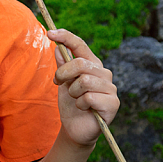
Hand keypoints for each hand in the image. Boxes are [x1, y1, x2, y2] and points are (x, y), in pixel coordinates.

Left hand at [48, 29, 118, 146]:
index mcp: (92, 65)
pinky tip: (84, 109)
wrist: (75, 129)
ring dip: (73, 92)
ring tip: (76, 99)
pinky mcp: (113, 103)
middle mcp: (104, 73)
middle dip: (64, 74)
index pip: (80, 45)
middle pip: (80, 63)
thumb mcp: (62, 82)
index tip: (50, 33)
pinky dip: (80, 104)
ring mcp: (110, 88)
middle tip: (58, 83)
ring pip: (84, 81)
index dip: (66, 37)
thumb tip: (58, 47)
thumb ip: (62, 65)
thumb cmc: (70, 104)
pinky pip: (89, 97)